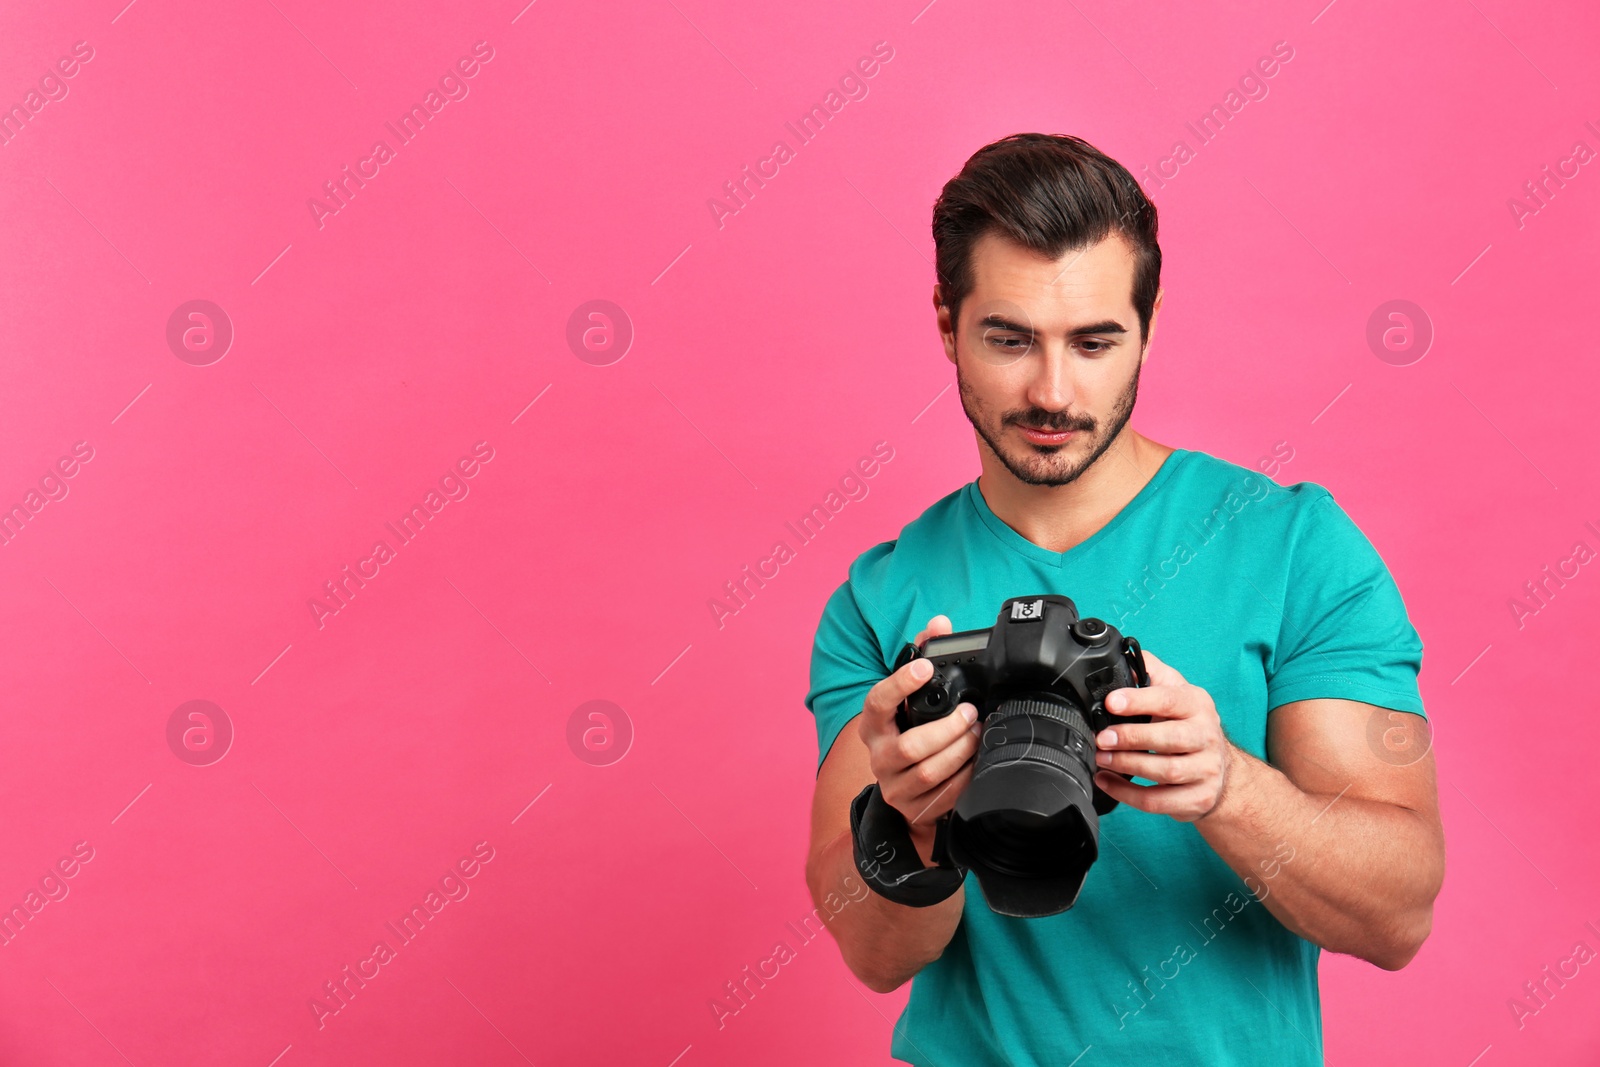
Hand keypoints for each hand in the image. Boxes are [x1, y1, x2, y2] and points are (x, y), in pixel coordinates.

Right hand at [857, 614, 981, 864]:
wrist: (906, 790)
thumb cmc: (911, 733)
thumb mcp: (912, 699)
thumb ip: (923, 656)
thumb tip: (939, 624)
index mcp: (874, 725)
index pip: (877, 702)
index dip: (899, 685)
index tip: (925, 669)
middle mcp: (878, 757)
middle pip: (909, 747)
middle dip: (947, 729)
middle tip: (972, 713)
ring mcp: (894, 787)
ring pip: (928, 773)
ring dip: (959, 751)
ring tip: (978, 734)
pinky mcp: (914, 808)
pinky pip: (944, 796)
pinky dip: (965, 777)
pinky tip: (977, 761)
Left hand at [1091, 648, 1234, 821]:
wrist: (1221, 770)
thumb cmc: (1188, 725)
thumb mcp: (1175, 692)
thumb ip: (1150, 673)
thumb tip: (1121, 658)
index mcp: (1198, 705)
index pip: (1169, 700)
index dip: (1139, 701)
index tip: (1111, 702)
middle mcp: (1207, 736)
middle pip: (1168, 739)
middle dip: (1130, 738)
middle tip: (1101, 738)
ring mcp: (1206, 770)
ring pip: (1165, 772)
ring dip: (1127, 766)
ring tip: (1101, 758)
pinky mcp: (1198, 799)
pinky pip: (1159, 802)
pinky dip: (1128, 794)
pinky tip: (1107, 782)